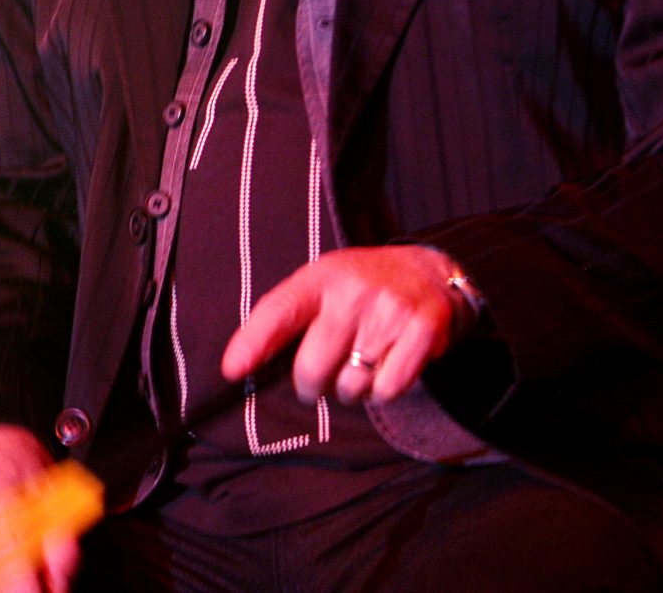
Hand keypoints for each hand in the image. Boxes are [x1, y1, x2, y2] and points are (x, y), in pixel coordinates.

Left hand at [221, 244, 475, 405]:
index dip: (253, 343)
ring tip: (360, 365)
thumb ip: (286, 317)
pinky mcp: (422, 333)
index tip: (234, 370)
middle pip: (314, 367)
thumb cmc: (362, 286)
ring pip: (352, 386)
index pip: (279, 311)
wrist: (428, 272)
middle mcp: (353, 293)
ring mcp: (390, 313)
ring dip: (351, 390)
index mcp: (321, 278)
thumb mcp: (321, 283)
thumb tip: (242, 364)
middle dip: (311, 387)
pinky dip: (383, 392)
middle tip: (319, 382)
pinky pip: (388, 390)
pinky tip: (385, 368)